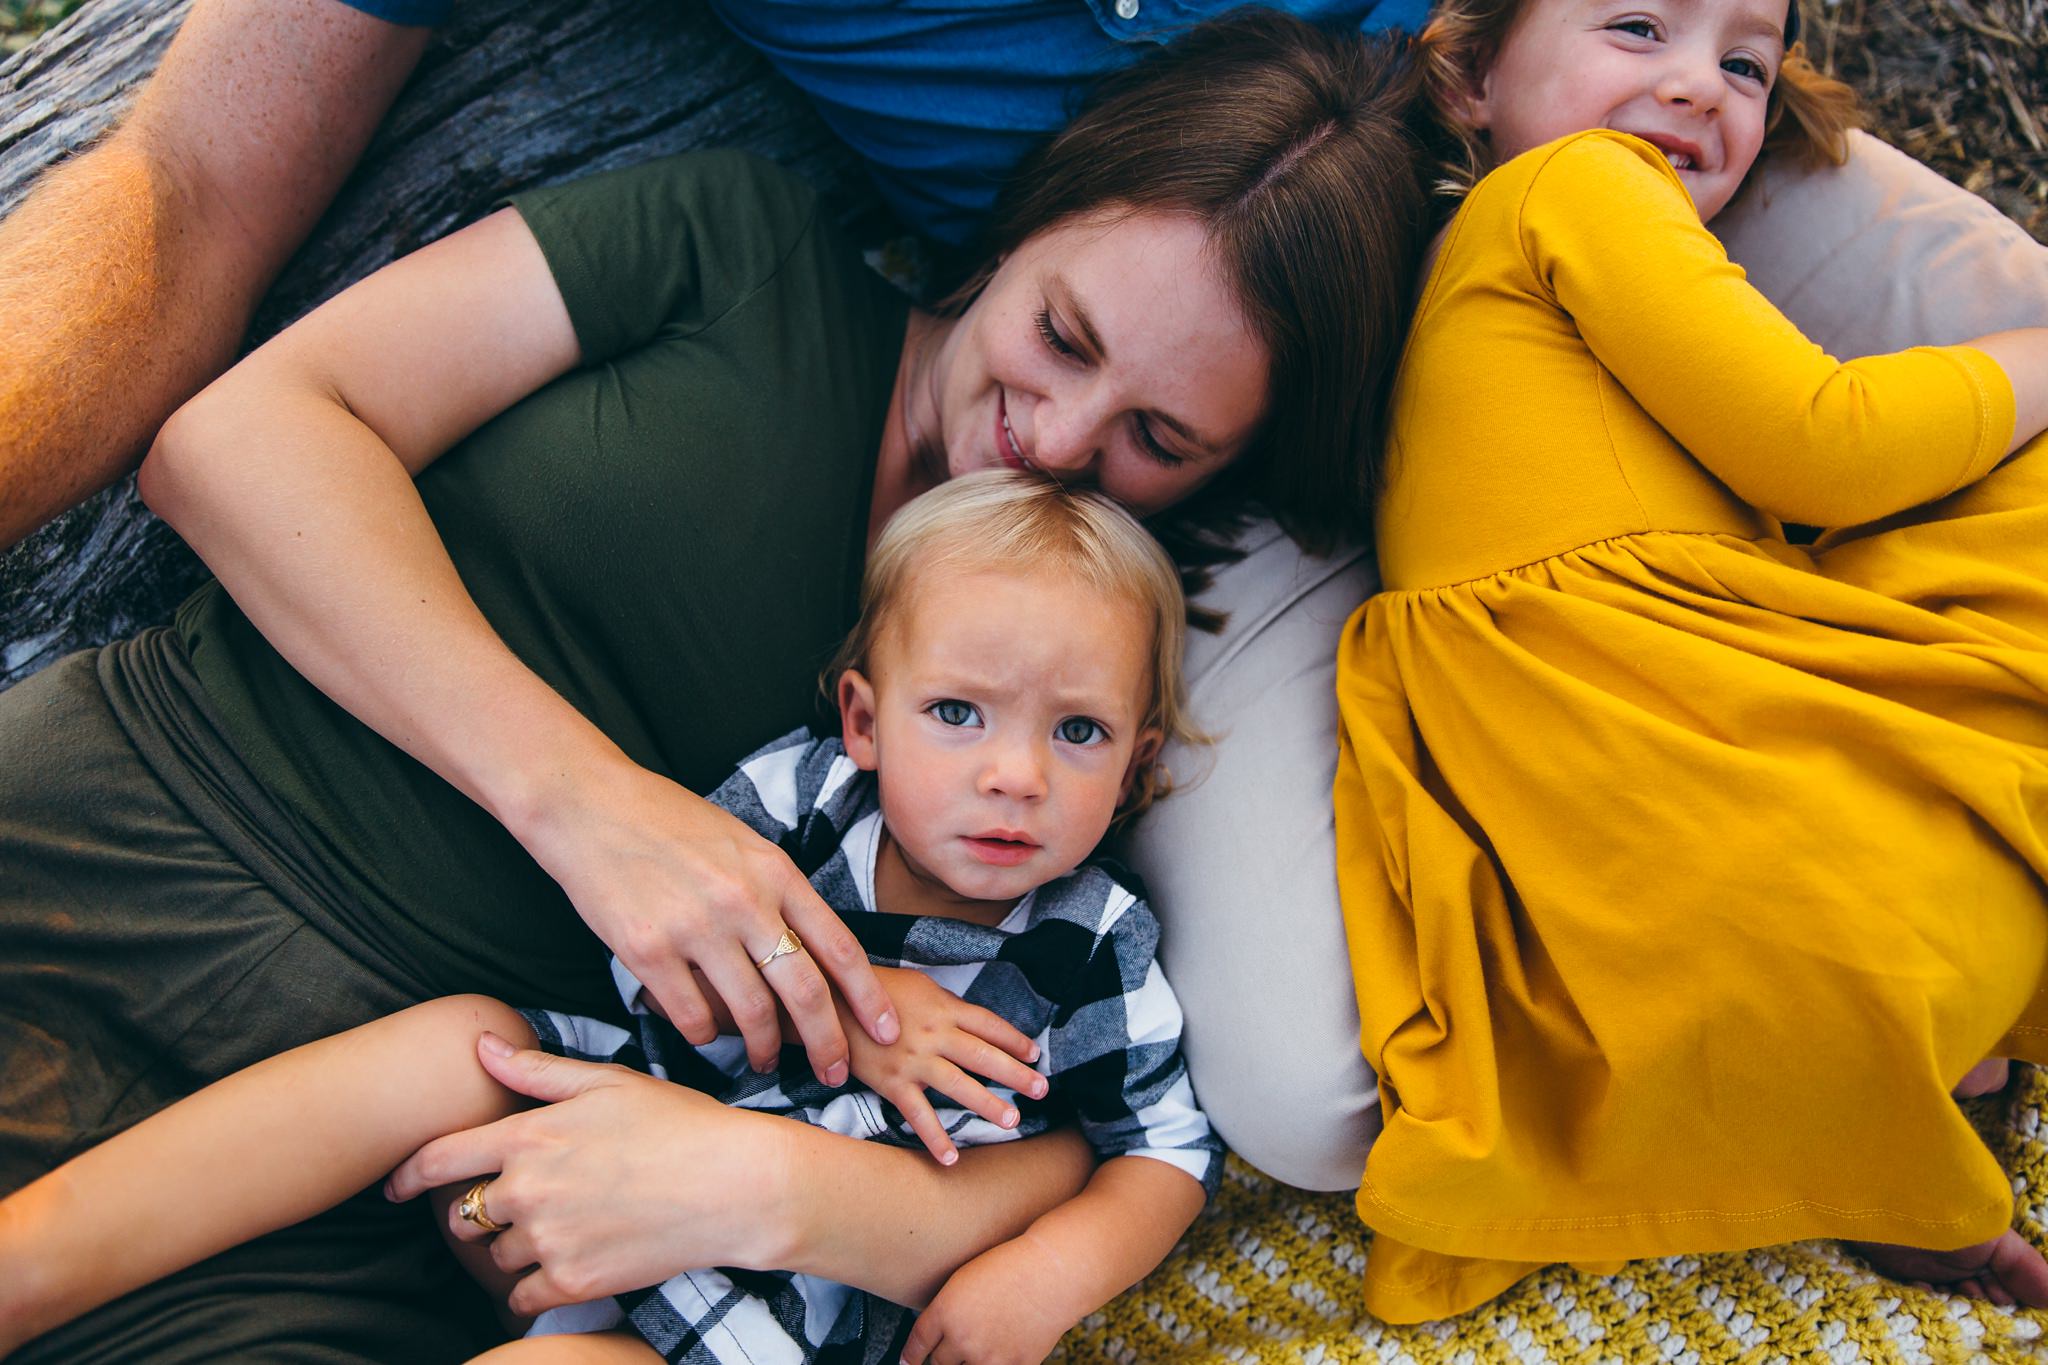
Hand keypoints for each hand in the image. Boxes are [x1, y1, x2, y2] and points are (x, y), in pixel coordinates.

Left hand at [384, 1036, 800, 1315]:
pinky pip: (524, 1296)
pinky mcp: (575, 1282)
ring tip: (565, 1228)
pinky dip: (536, 1286)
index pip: (440, 1160)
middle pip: (465, 1215)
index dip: (408, 1175)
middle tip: (525, 1203)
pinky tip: (567, 1266)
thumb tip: (481, 1045)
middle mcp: (529, 1191)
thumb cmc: (677, 1123)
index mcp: (531, 1136)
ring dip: (516, 1246)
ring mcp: (550, 1240)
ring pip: (498, 1255)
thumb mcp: (606, 1081)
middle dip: (481, 1210)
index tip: (395, 1186)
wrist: (734, 1186)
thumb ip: (535, 1069)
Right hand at [523, 759, 896, 1080]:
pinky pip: (692, 1015)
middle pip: (805, 992)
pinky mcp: (647, 950)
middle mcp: (743, 901)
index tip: (887, 1030)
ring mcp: (695, 928)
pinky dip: (705, 1035)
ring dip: (763, 1048)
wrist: (590, 804)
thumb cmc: (668, 822)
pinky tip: (707, 1034)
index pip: (839, 946)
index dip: (870, 997)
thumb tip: (811, 953)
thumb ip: (777, 893)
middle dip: (828, 1042)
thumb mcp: (742, 844)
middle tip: (835, 1072)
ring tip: (763, 1060)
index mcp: (775, 872)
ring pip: (751, 1013)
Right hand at [847, 968, 1046, 1164]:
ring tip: (1013, 1120)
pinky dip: (935, 1138)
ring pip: (959, 1085)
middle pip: (983, 1055)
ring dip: (988, 1104)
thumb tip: (970, 1018)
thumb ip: (945, 1004)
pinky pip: (918, 1114)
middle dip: (1015, 1073)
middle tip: (1042, 1089)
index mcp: (942, 1007)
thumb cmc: (873, 991)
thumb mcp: (916, 986)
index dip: (1014, 1039)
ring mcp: (914, 1060)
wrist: (827, 1002)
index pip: (988, 1024)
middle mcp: (934, 1033)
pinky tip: (951, 1158)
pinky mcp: (891, 1082)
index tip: (1035, 1053)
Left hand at [900, 1234, 1083, 1364]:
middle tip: (946, 1353)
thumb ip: (947, 1310)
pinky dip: (995, 1364)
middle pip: (939, 1364)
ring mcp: (988, 1357)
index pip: (917, 1345)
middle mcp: (961, 1339)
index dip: (909, 1357)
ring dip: (966, 1364)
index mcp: (945, 1312)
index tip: (906, 1362)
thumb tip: (939, 1336)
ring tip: (975, 1348)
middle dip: (941, 1359)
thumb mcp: (966, 1280)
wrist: (1052, 1274)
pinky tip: (1000, 1352)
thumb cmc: (1010, 1267)